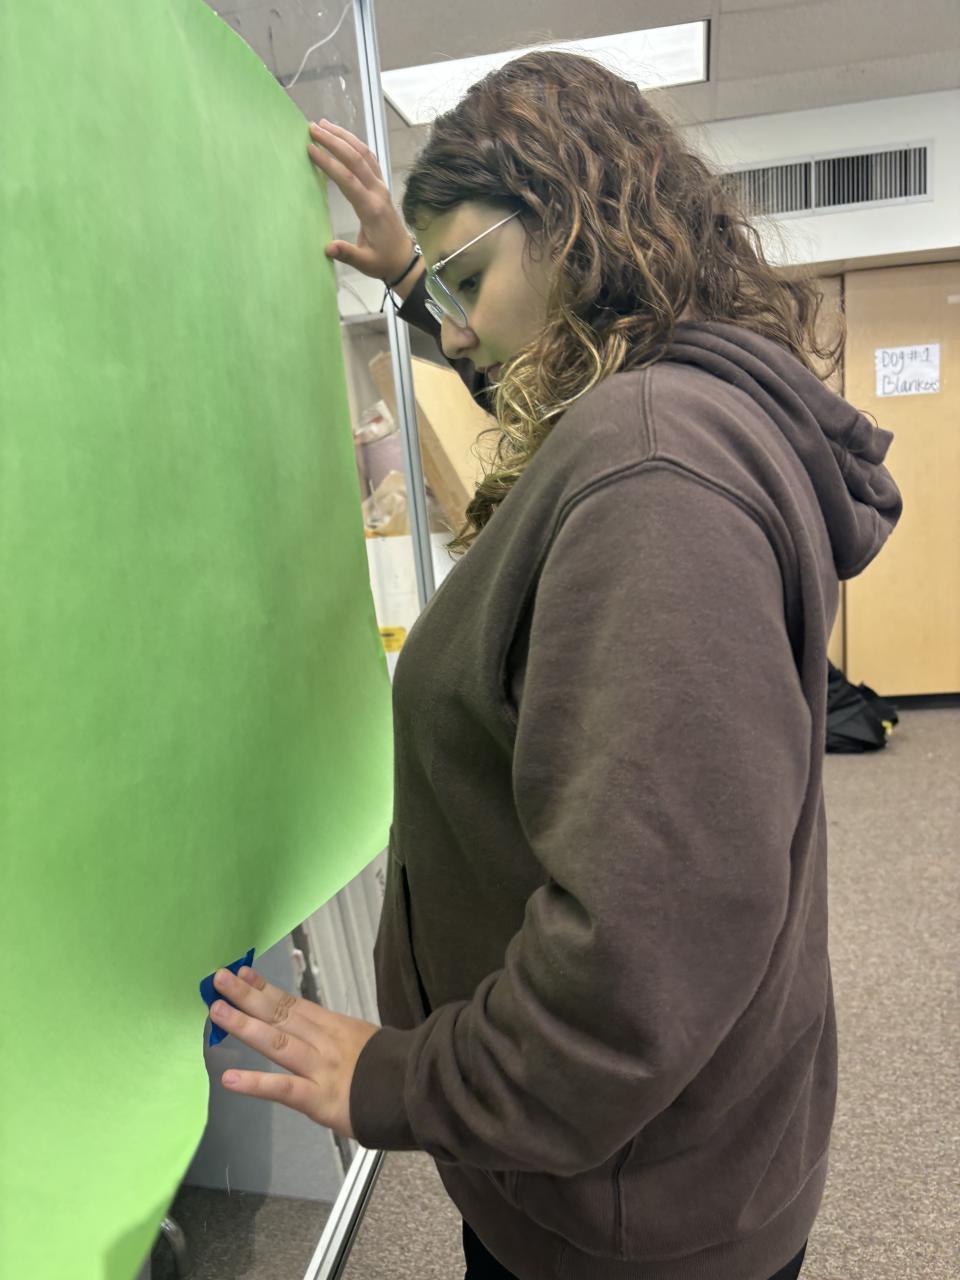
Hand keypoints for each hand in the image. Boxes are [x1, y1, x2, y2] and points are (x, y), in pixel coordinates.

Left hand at [209, 965, 379, 1139]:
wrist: (420, 1090)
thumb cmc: (393, 1069)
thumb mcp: (365, 1041)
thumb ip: (336, 1037)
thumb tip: (312, 1031)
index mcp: (334, 1027)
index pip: (292, 1004)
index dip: (264, 989)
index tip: (242, 973)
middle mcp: (323, 1042)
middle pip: (280, 1015)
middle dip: (246, 996)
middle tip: (219, 980)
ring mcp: (320, 1069)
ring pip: (277, 1043)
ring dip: (244, 1026)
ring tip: (217, 1012)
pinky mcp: (319, 1099)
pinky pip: (283, 1089)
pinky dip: (255, 1084)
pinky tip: (229, 1079)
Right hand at [306, 119, 415, 283]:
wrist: (404, 259)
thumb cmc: (383, 261)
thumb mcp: (365, 263)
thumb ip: (347, 254)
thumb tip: (328, 248)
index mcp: (371, 209)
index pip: (348, 180)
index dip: (329, 163)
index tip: (311, 149)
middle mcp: (378, 192)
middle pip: (356, 159)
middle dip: (334, 141)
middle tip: (313, 128)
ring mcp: (381, 187)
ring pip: (364, 154)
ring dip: (344, 137)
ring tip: (324, 125)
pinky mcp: (381, 186)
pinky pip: (369, 159)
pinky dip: (354, 144)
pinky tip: (342, 137)